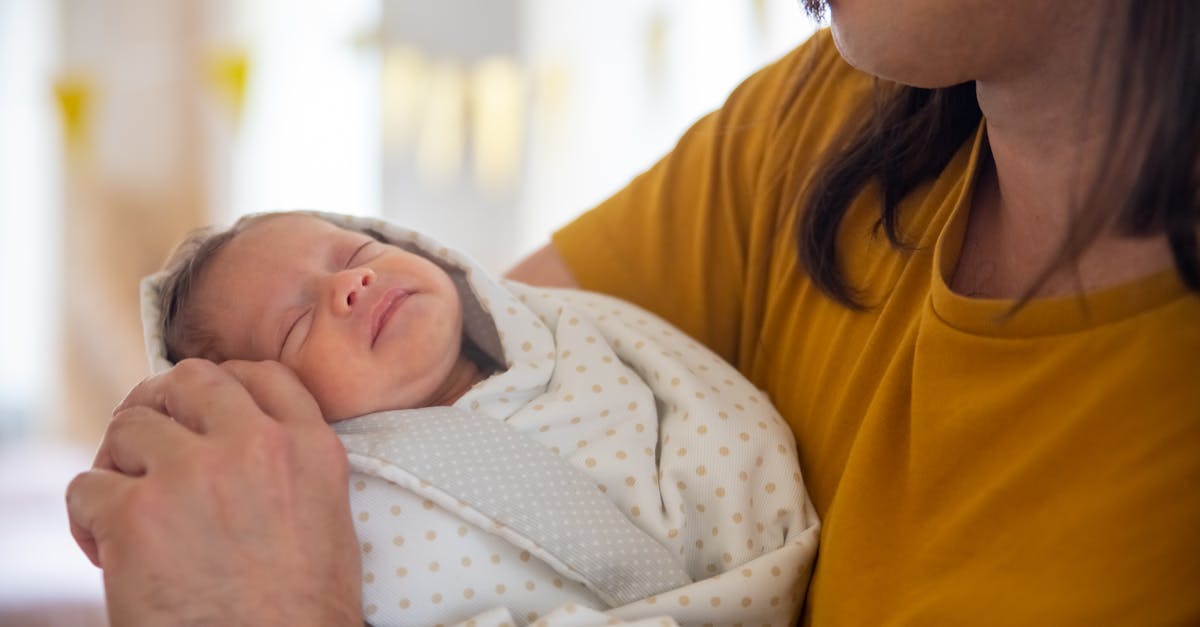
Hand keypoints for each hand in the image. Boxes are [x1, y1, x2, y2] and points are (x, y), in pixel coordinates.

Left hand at [66, 359, 362, 625]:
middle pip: (190, 380)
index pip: (262, 374)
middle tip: (149, 444)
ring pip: (128, 426)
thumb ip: (292, 466)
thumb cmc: (300, 613)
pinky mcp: (135, 516)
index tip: (203, 409)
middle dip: (163, 404)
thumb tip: (237, 439)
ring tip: (132, 511)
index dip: (224, 383)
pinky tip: (112, 553)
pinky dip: (89, 520)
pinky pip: (87, 487)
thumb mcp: (328, 520)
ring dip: (122, 463)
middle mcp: (254, 447)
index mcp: (310, 450)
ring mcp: (192, 475)